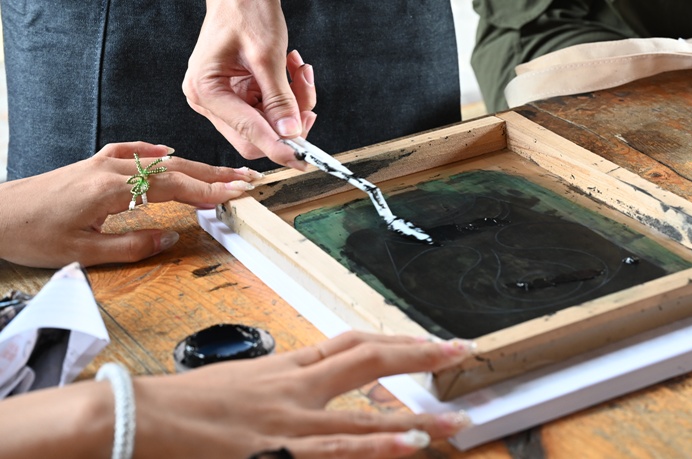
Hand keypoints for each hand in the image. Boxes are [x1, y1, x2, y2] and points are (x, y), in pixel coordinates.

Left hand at [0, 142, 260, 266]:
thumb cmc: (30, 234)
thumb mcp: (82, 252)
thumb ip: (132, 245)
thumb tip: (171, 237)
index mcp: (112, 188)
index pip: (175, 186)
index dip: (210, 190)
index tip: (238, 193)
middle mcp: (111, 168)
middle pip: (175, 167)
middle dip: (214, 174)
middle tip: (246, 179)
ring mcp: (101, 162)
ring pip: (158, 160)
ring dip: (193, 165)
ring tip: (220, 172)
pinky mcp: (91, 165)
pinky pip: (131, 152)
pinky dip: (155, 152)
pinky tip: (167, 152)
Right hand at [131, 332, 472, 457]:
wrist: (134, 418)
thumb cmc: (178, 405)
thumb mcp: (237, 384)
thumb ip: (277, 385)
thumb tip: (305, 391)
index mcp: (285, 366)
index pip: (351, 342)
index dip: (394, 338)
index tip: (426, 339)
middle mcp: (294, 387)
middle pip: (369, 357)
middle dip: (419, 354)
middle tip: (460, 353)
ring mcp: (289, 420)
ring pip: (364, 411)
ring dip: (415, 417)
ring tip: (454, 420)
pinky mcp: (277, 451)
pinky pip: (336, 449)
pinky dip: (375, 446)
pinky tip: (408, 446)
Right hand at [183, 0, 316, 168]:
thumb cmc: (246, 9)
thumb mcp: (268, 54)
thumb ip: (280, 98)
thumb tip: (291, 133)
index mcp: (206, 90)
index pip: (249, 134)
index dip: (280, 147)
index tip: (305, 159)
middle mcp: (208, 99)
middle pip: (257, 136)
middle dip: (289, 121)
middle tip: (308, 96)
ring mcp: (221, 97)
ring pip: (267, 123)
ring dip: (292, 102)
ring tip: (299, 70)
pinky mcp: (236, 92)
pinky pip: (268, 107)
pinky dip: (286, 93)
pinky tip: (292, 68)